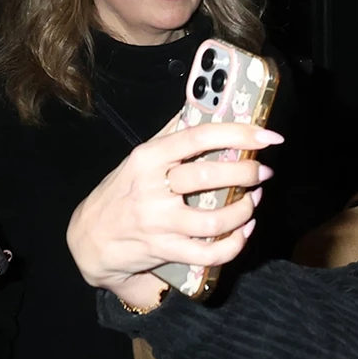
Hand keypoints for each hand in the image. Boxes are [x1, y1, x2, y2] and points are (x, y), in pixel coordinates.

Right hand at [67, 118, 280, 295]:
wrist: (89, 238)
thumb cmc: (122, 192)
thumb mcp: (139, 159)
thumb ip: (171, 134)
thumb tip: (204, 105)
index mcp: (149, 158)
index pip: (198, 137)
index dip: (238, 134)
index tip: (268, 136)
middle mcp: (152, 188)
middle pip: (208, 177)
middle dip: (246, 172)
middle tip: (263, 171)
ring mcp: (158, 222)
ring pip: (214, 220)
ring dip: (244, 210)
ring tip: (254, 200)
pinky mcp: (165, 250)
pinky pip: (209, 253)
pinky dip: (235, 243)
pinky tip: (244, 230)